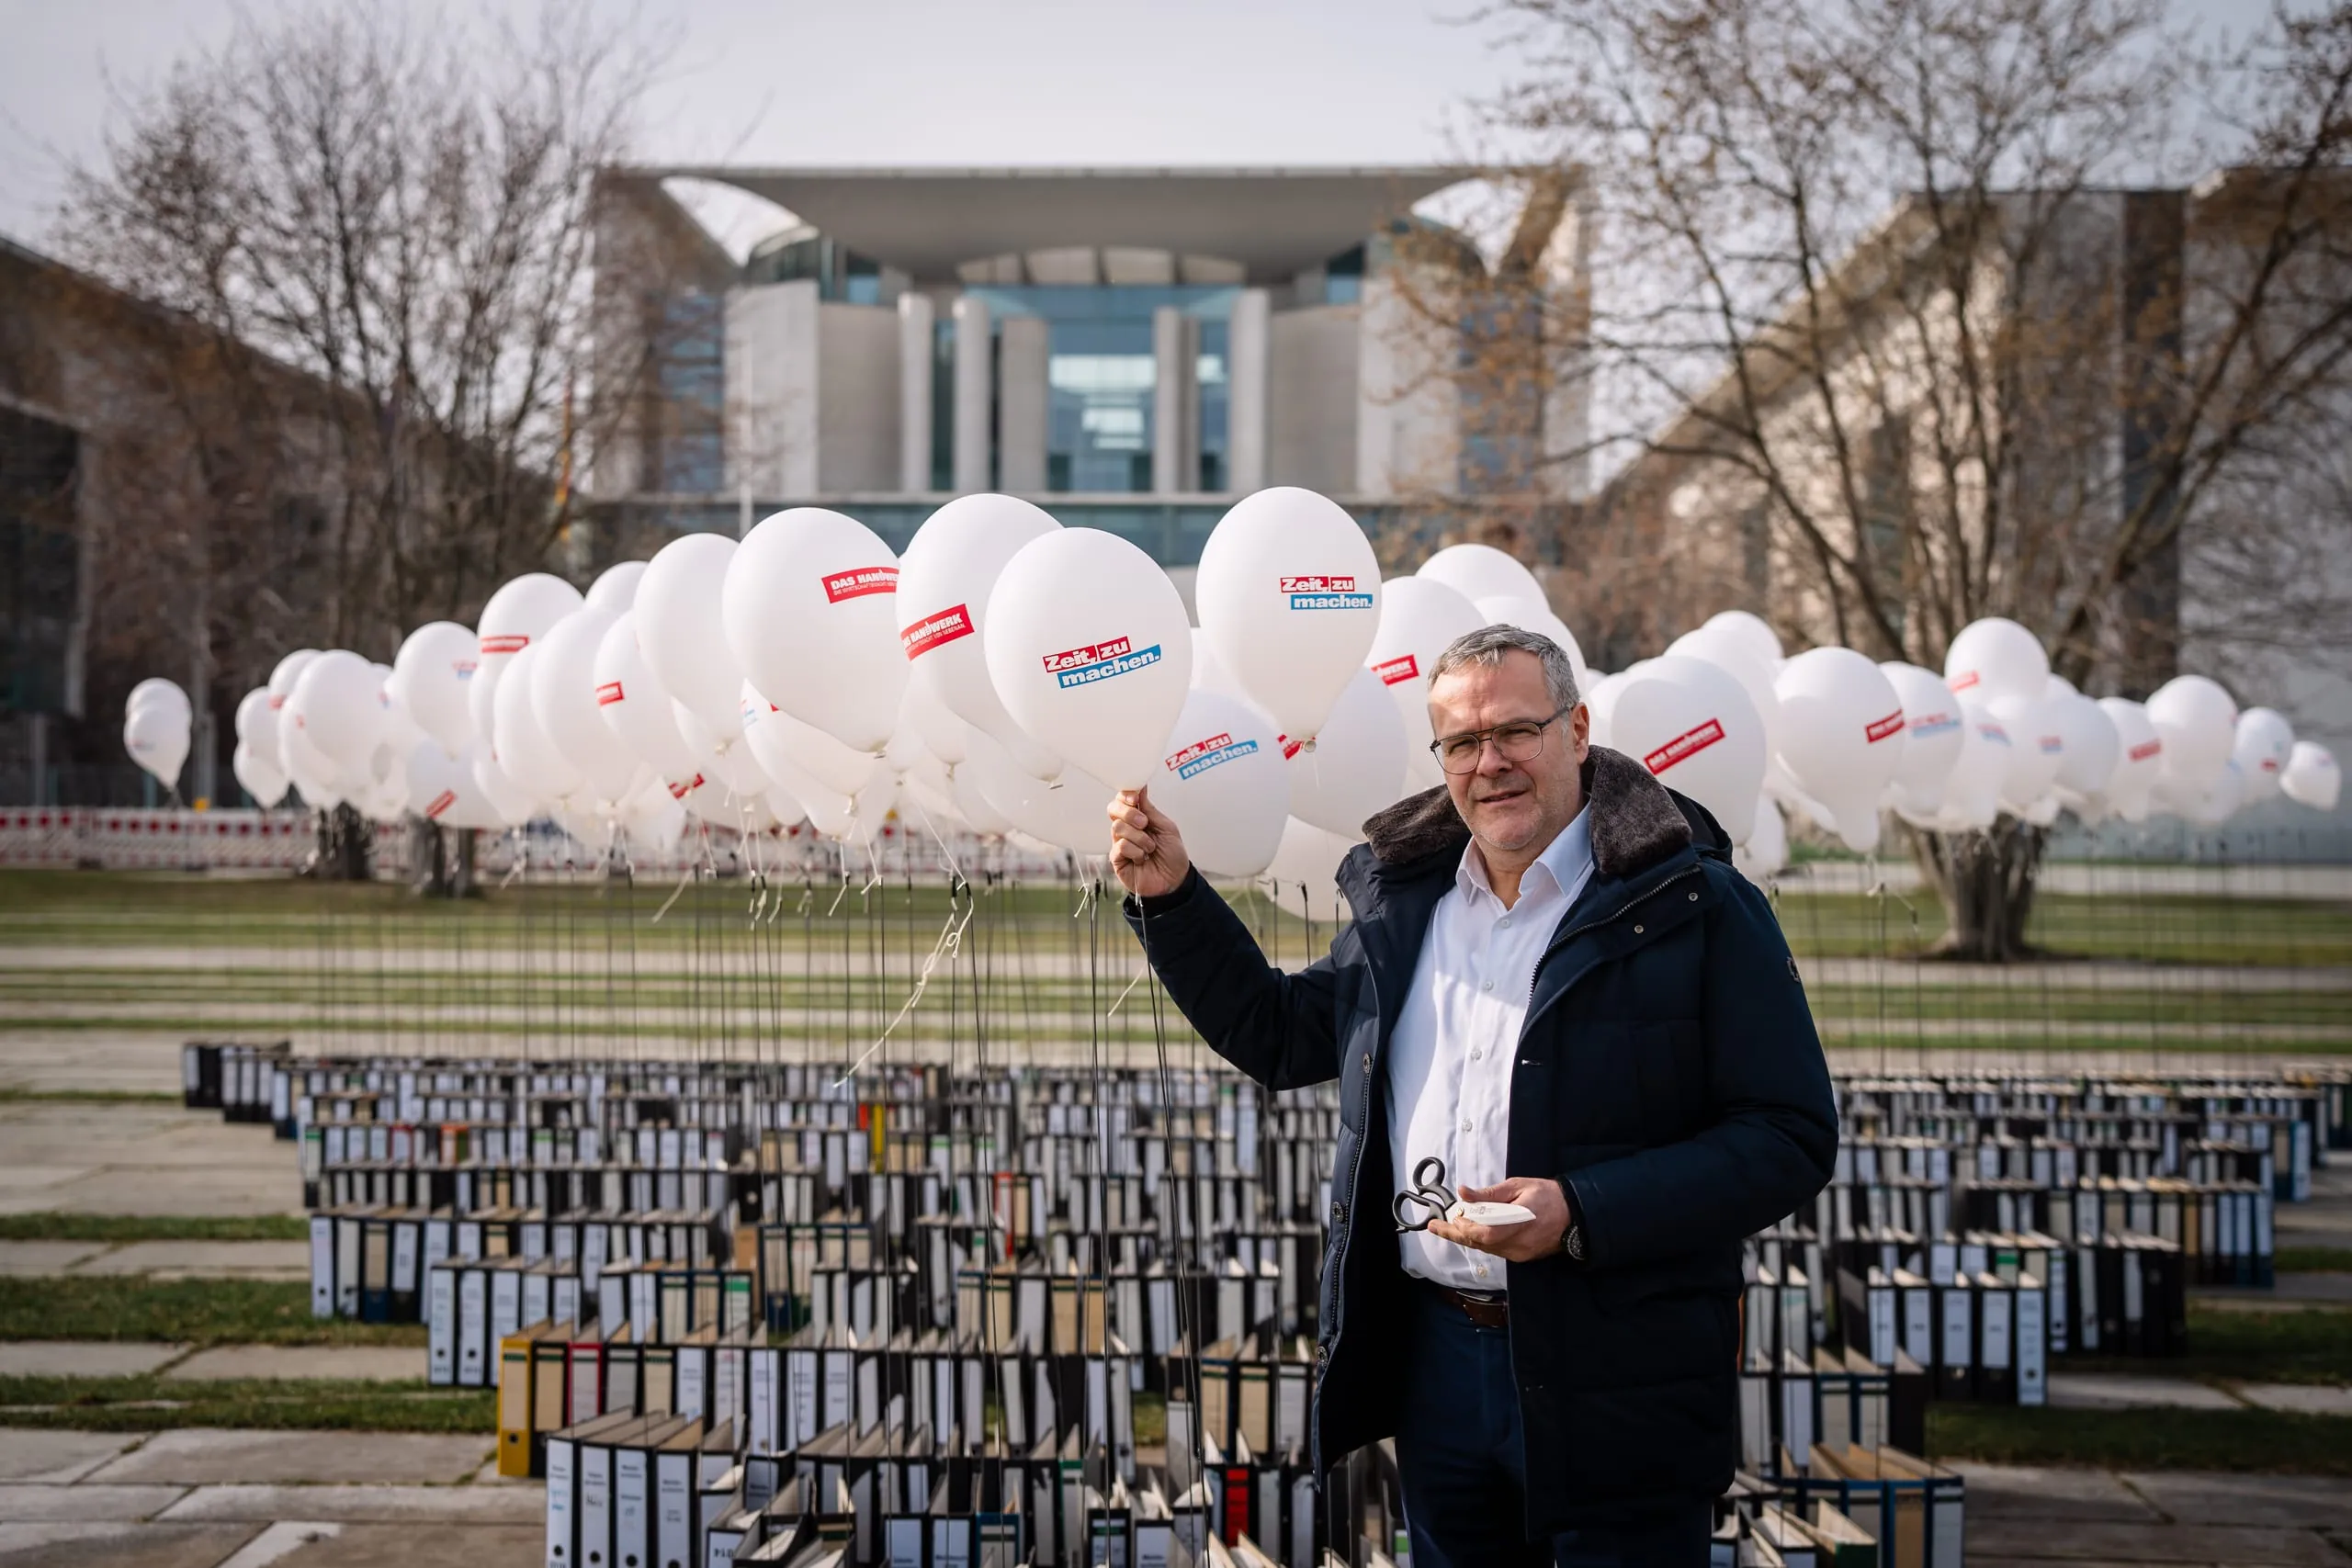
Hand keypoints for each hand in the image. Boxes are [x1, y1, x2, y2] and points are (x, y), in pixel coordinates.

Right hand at [1107, 787, 1190, 898]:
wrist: (1175, 880)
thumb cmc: (1172, 854)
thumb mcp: (1166, 827)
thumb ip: (1150, 809)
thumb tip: (1140, 787)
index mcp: (1138, 818)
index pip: (1123, 800)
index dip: (1126, 795)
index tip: (1135, 797)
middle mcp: (1126, 828)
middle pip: (1114, 809)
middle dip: (1129, 813)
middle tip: (1144, 823)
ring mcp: (1120, 843)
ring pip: (1118, 827)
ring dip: (1139, 837)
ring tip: (1150, 848)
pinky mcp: (1117, 859)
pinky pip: (1120, 846)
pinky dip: (1135, 851)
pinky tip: (1143, 858)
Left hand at [1429, 1177, 1569, 1262]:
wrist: (1575, 1215)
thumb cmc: (1547, 1195)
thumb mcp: (1518, 1186)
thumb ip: (1490, 1193)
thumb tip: (1464, 1193)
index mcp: (1519, 1222)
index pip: (1484, 1233)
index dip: (1465, 1227)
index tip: (1451, 1215)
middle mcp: (1518, 1243)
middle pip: (1479, 1244)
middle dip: (1455, 1234)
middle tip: (1436, 1226)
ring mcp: (1520, 1253)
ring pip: (1486, 1249)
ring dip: (1466, 1238)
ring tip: (1446, 1227)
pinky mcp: (1522, 1257)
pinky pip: (1496, 1250)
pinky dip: (1481, 1241)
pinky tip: (1471, 1232)